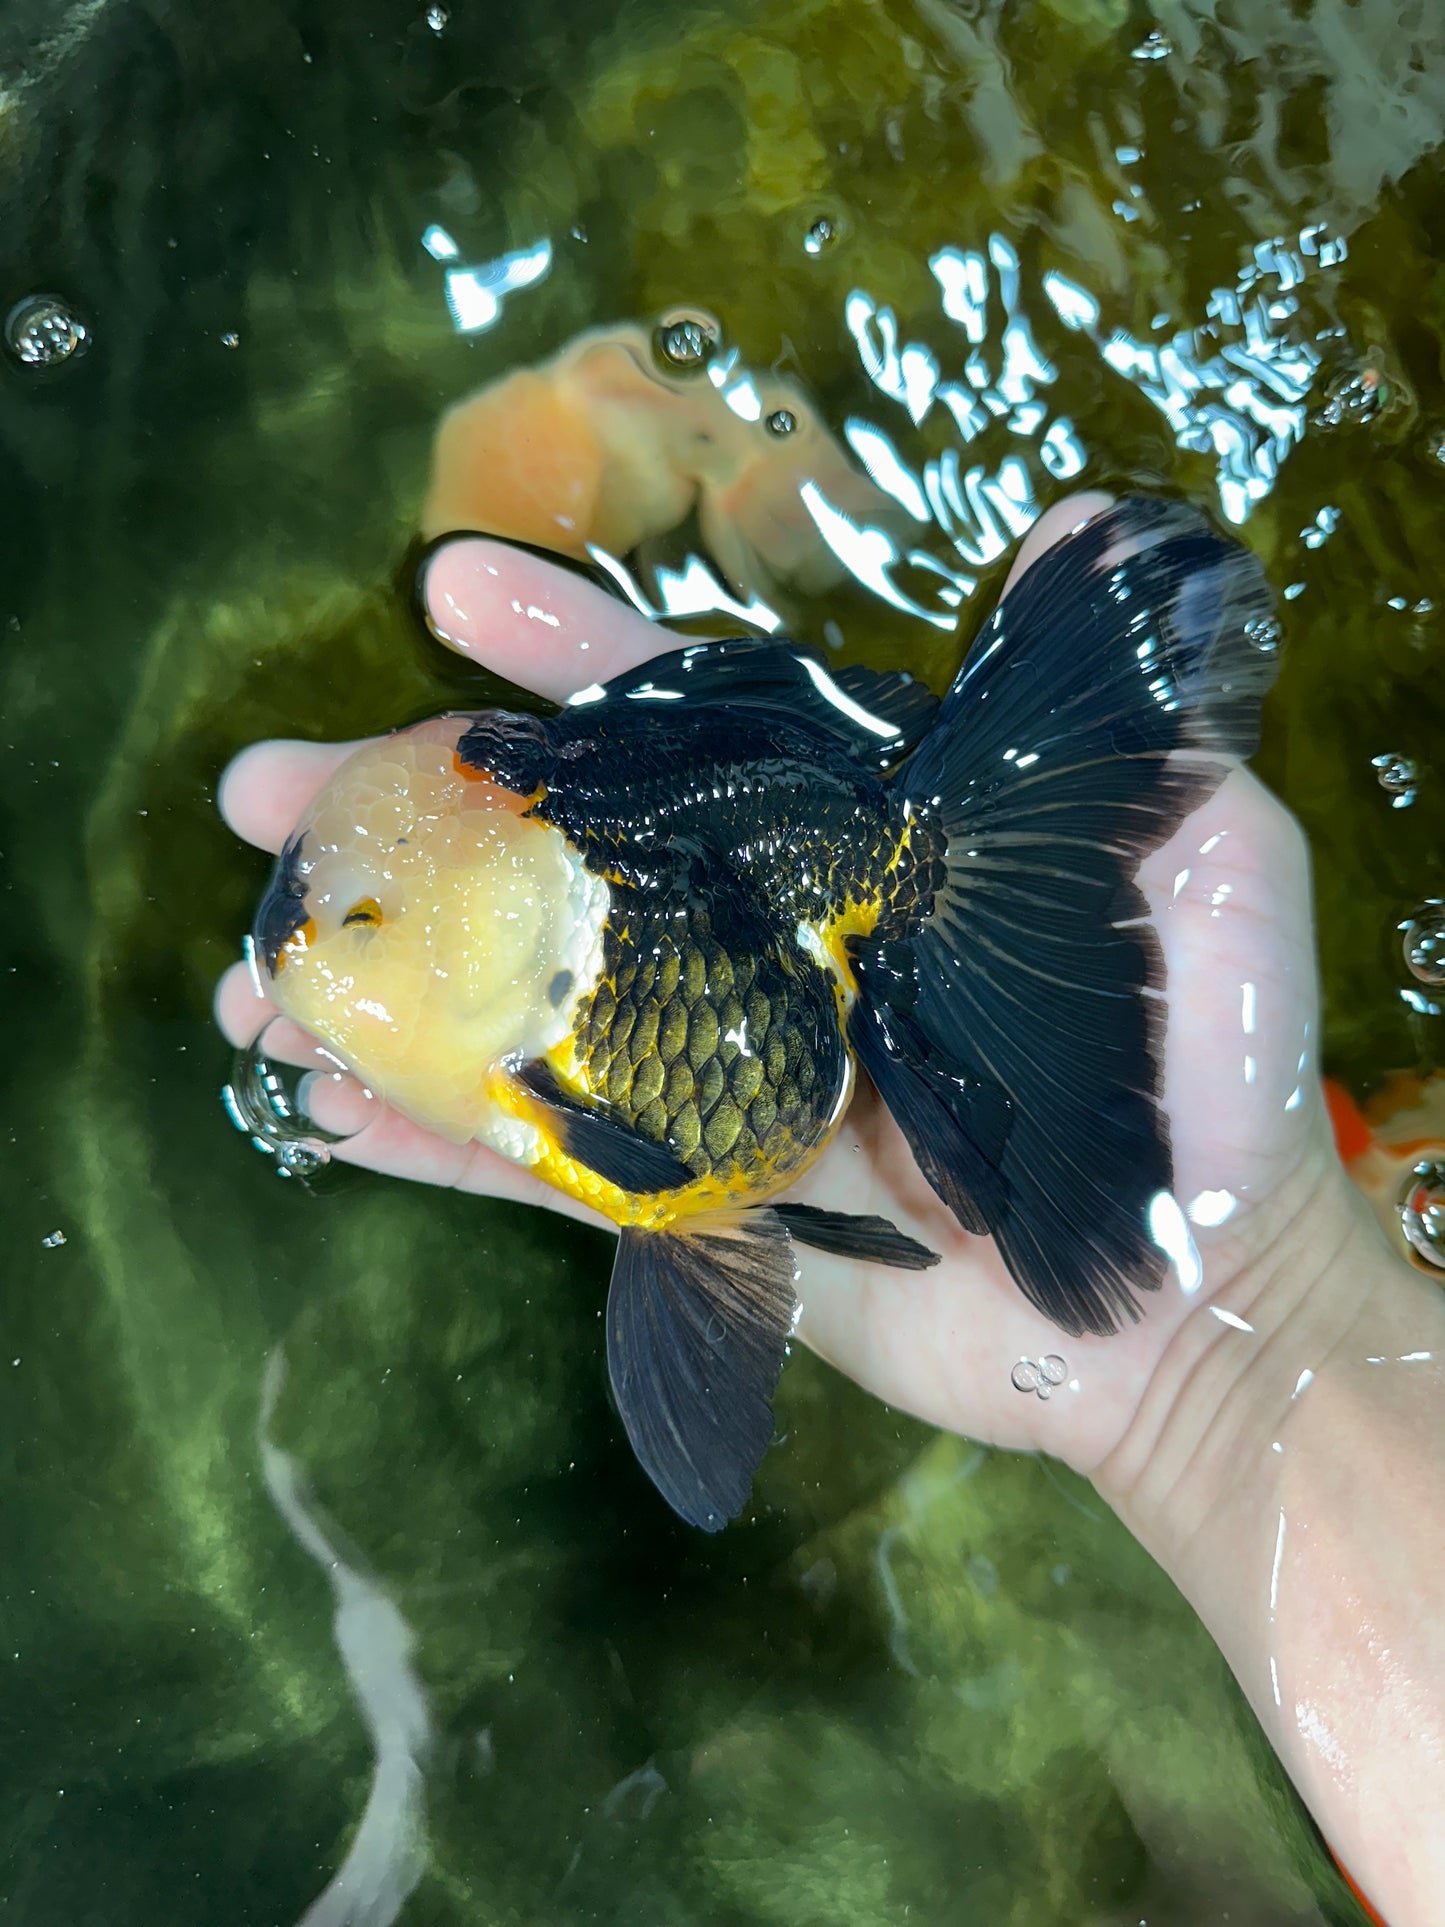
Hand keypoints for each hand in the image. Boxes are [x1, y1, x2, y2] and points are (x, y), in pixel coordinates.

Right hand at [215, 493, 1341, 1477]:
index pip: (694, 730)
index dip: (571, 661)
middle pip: (557, 865)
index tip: (449, 595)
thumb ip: (1126, 725)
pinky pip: (546, 1170)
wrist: (1202, 1313)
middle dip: (400, 822)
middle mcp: (770, 948)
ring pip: (518, 1017)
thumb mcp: (1207, 864)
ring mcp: (723, 1076)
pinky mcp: (706, 1202)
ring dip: (375, 995)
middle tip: (254, 799)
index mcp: (856, 853)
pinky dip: (434, 1146)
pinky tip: (324, 1115)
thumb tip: (1073, 528)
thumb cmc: (1220, 1086)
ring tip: (248, 985)